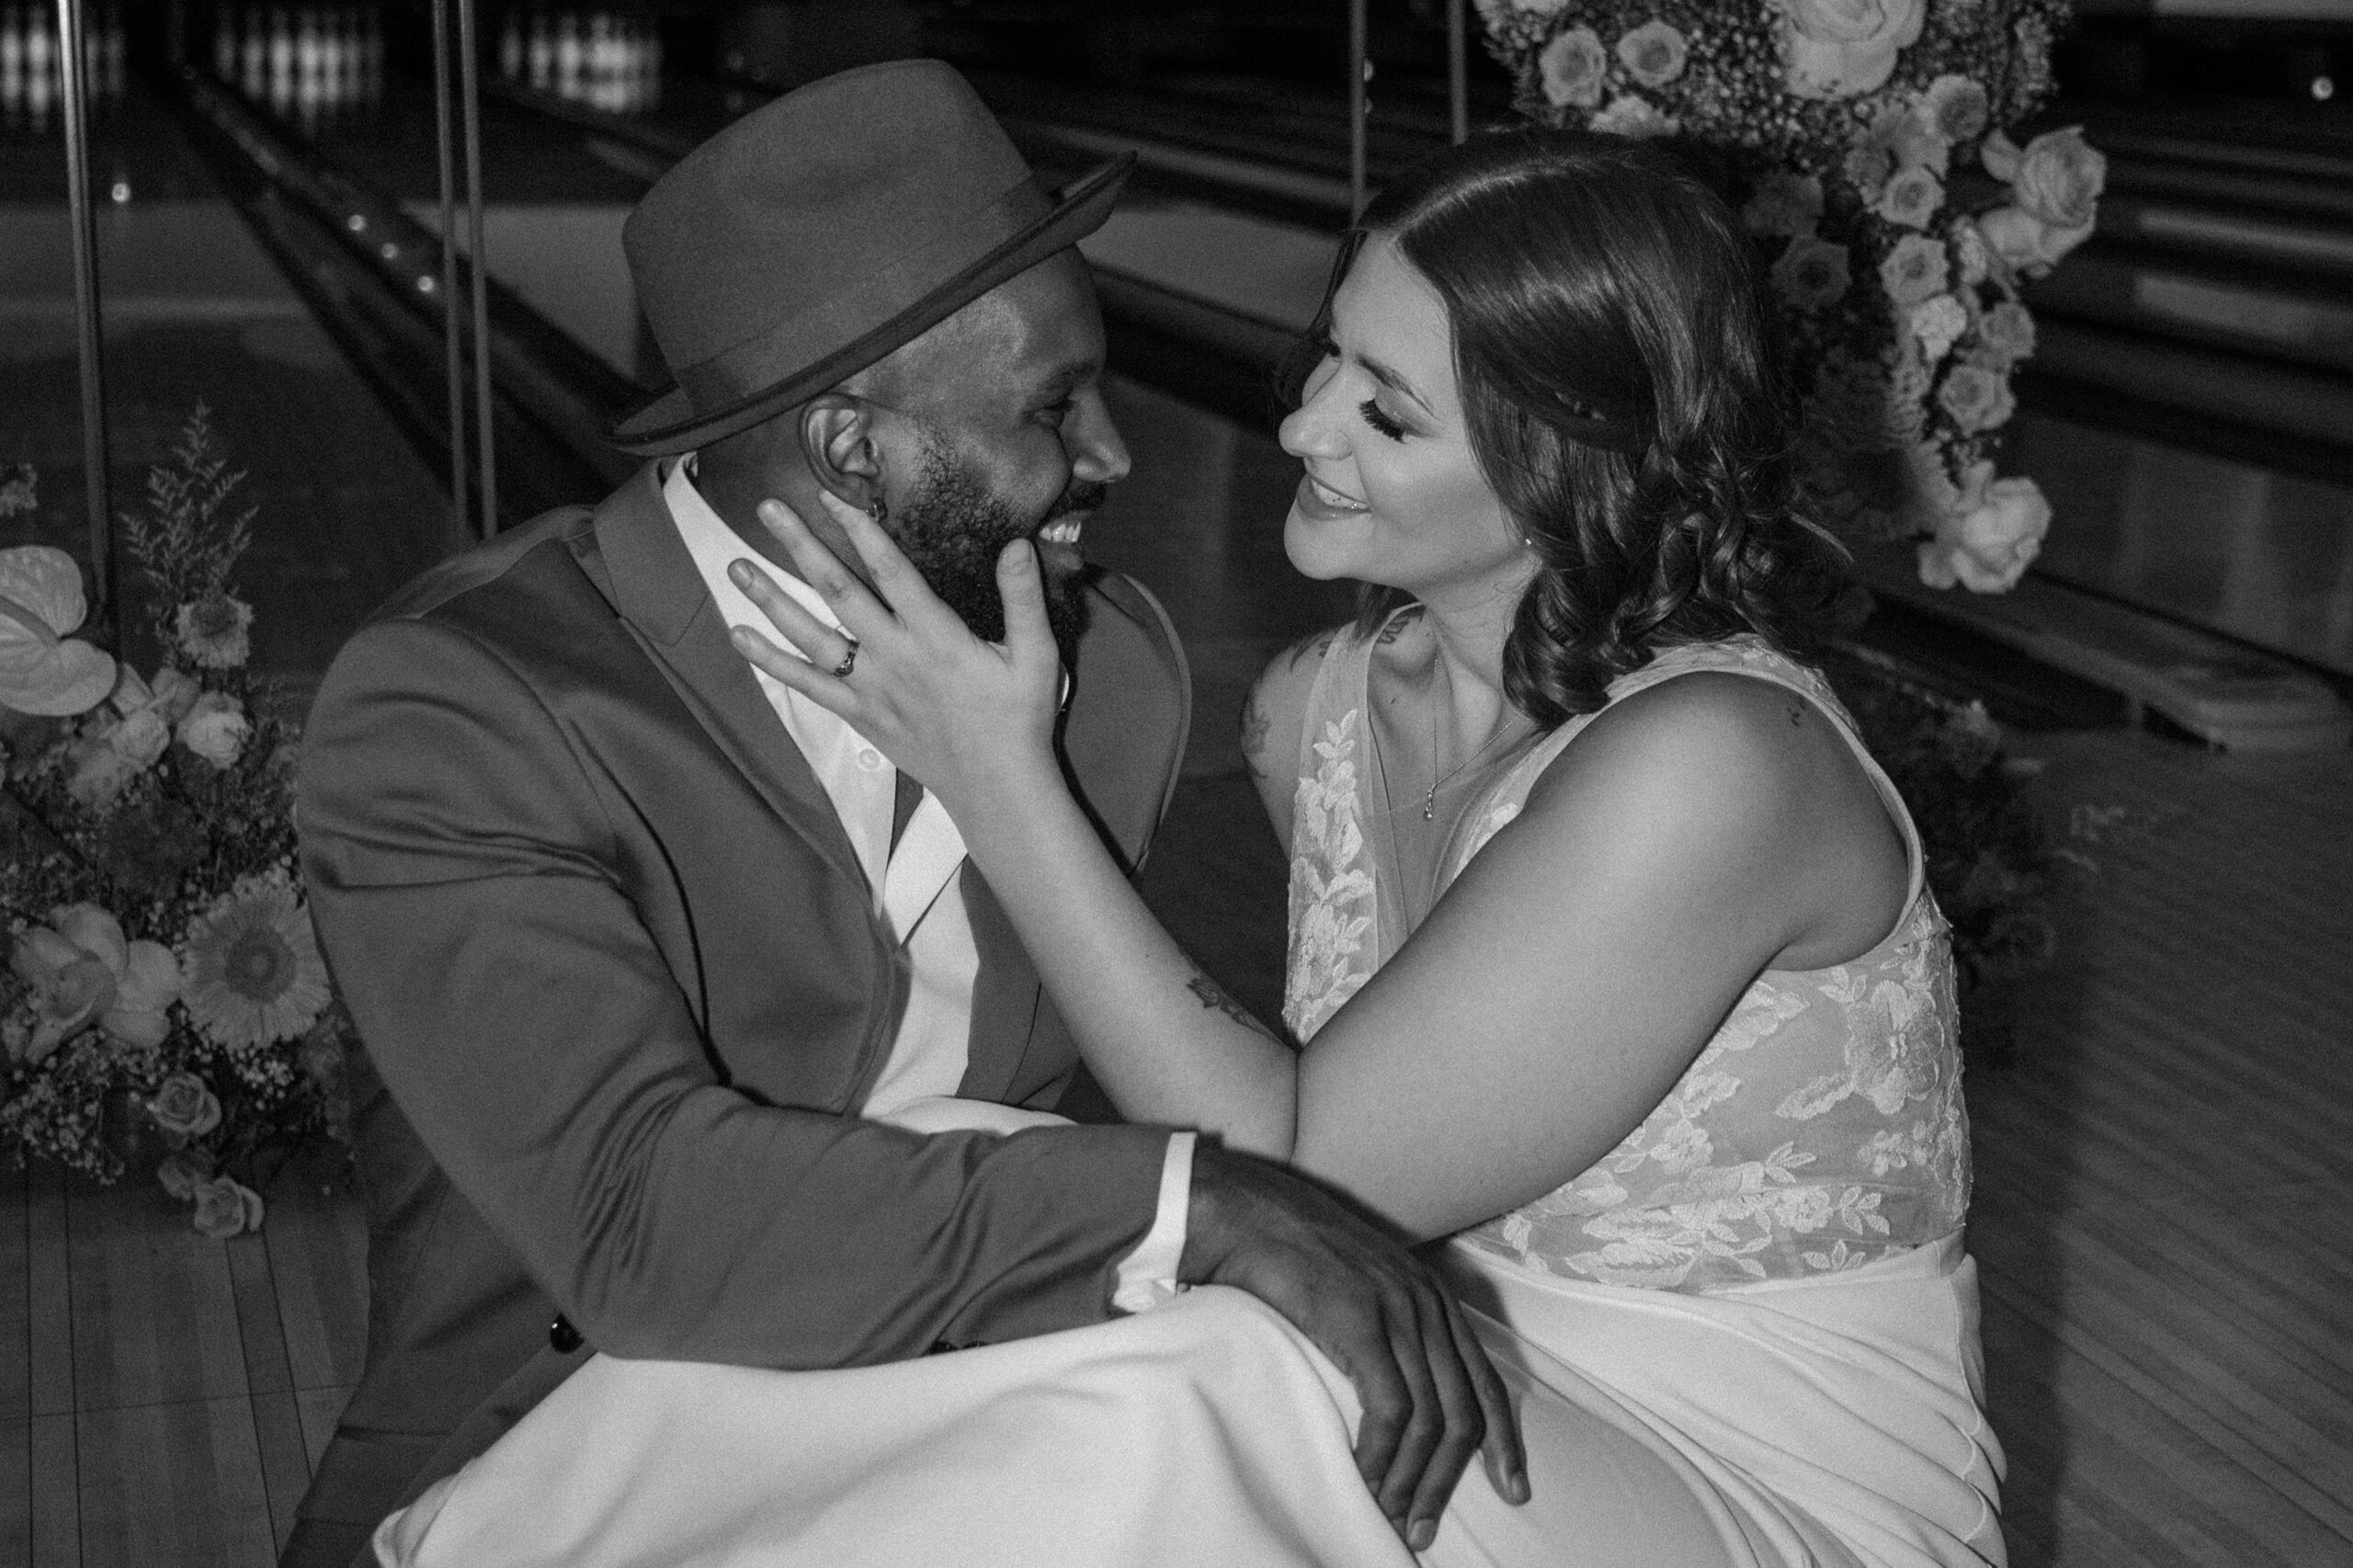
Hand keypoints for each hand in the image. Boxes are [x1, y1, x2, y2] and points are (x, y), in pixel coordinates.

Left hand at [725, 492, 1064, 820]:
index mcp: (936, 636)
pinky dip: (770, 661)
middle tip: (767, 509)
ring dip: (771, 599)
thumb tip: (1016, 544)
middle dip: (801, 547)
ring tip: (735, 566)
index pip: (892, 571)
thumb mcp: (1037, 655)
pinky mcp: (858, 715)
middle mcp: (894, 656)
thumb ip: (1024, 598)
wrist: (995, 787)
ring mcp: (870, 687)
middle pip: (838, 591)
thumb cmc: (1018, 718)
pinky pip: (805, 686)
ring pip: (809, 636)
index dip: (860, 530)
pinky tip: (739, 637)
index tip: (830, 496)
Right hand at [1183, 1143, 1527, 1548]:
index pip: (1488, 1381)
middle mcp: (1426, 1303)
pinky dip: (1381, 1455)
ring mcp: (1396, 1310)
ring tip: (1392, 1516)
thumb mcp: (1360, 1283)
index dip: (1505, 1441)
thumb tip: (1396, 1384)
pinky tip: (1363, 1478)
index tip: (1513, 1489)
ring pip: (1431, 1419)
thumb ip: (1389, 1323)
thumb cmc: (1289, 1251)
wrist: (1243, 1210)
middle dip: (1451, 1479)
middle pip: (1465, 1411)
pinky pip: (1389, 1409)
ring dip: (1413, 1480)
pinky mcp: (1359, 1321)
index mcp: (1433, 1297)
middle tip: (1425, 1525)